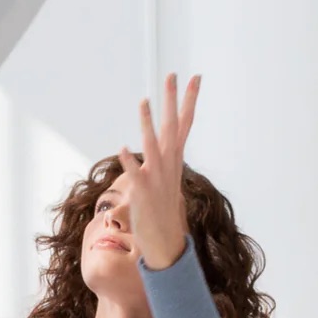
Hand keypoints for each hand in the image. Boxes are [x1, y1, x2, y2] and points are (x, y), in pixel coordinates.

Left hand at [116, 72, 199, 270]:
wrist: (165, 242)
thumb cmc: (162, 212)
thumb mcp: (166, 182)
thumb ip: (163, 163)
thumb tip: (162, 151)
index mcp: (174, 160)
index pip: (184, 124)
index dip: (189, 101)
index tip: (195, 78)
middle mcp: (168, 165)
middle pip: (172, 127)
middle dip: (172, 101)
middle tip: (172, 75)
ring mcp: (156, 178)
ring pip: (153, 145)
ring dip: (148, 124)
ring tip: (144, 102)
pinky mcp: (143, 192)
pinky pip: (135, 173)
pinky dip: (130, 161)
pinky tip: (123, 147)